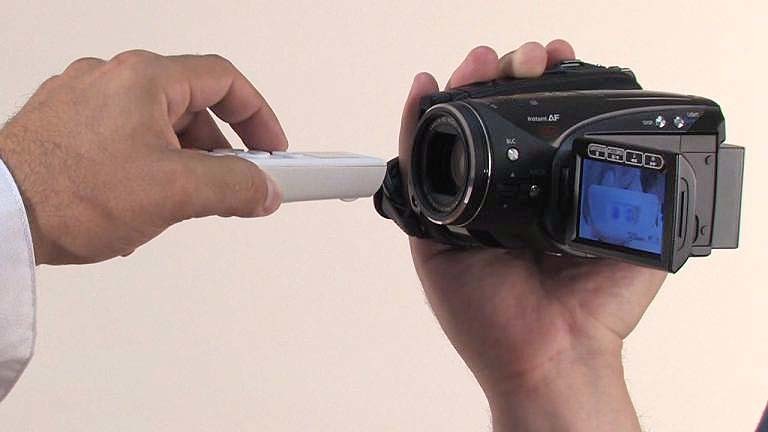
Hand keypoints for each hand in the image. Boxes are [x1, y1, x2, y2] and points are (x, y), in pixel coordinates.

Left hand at [0, 50, 286, 264]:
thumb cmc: (67, 192)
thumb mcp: (174, 193)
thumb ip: (234, 187)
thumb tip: (264, 190)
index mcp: (143, 78)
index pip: (224, 81)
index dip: (258, 116)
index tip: (271, 147)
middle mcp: (111, 78)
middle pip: (191, 104)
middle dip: (221, 148)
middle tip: (234, 181)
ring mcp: (84, 101)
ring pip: (158, 124)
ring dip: (183, 160)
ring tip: (181, 200)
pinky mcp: (66, 127)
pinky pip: (126, 138)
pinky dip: (149, 164)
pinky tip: (142, 200)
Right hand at [399, 41, 665, 430]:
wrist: (556, 353)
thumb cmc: (594, 310)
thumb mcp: (634, 236)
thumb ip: (637, 194)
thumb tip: (641, 146)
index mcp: (542, 194)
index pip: (534, 127)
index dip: (542, 90)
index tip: (558, 66)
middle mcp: (500, 196)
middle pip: (489, 122)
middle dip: (503, 79)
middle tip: (523, 63)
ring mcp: (462, 210)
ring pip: (452, 136)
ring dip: (462, 90)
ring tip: (480, 63)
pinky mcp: (430, 229)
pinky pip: (416, 170)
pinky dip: (415, 124)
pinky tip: (428, 89)